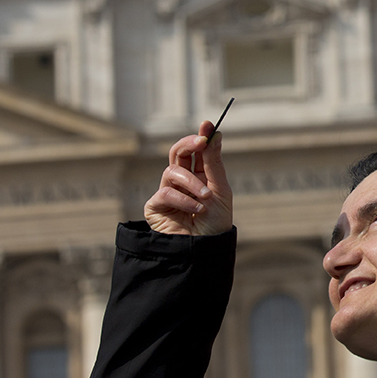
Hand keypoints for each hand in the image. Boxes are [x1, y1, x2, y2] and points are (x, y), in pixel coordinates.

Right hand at [144, 121, 232, 235]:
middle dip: (188, 144)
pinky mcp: (156, 208)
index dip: (200, 136)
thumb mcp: (220, 191)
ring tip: (206, 199)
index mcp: (200, 176)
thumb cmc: (216, 224)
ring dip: (192, 182)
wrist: (206, 252)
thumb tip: (214, 132)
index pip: (195, 150)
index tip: (207, 125)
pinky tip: (196, 210)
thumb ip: (214, 162)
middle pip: (177, 153)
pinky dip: (184, 200)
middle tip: (200, 142)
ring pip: (172, 172)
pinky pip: (166, 193)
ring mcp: (168, 193)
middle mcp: (182, 182)